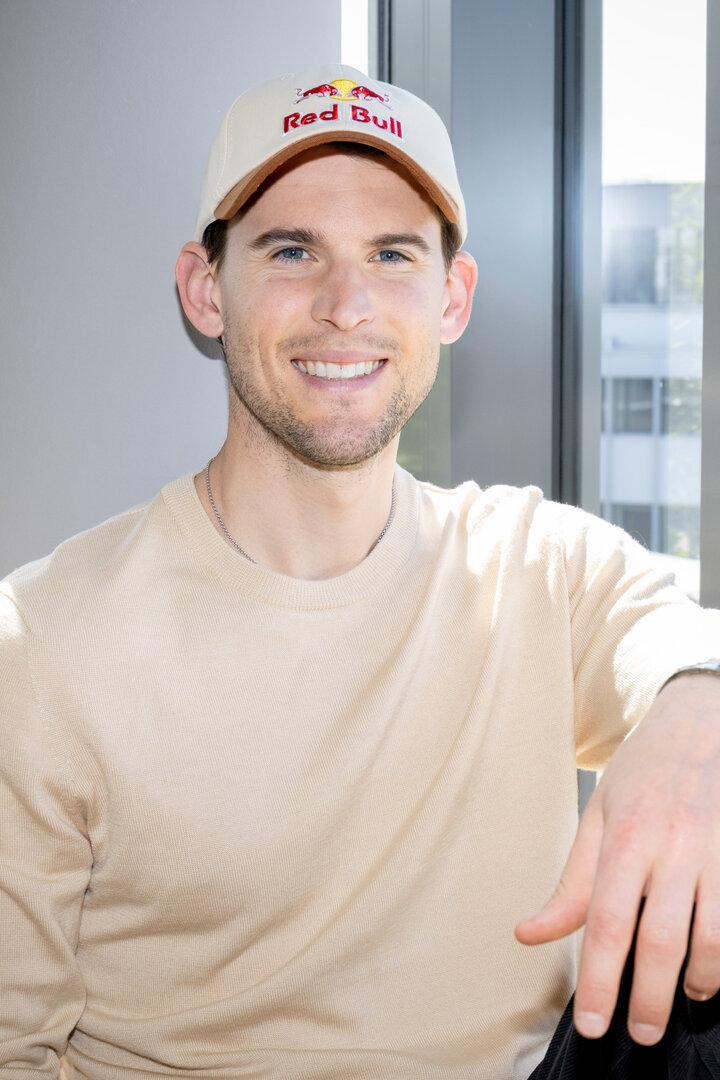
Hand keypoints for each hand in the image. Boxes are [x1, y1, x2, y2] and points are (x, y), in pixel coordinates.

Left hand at [514, 674, 719, 1045]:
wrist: (700, 723)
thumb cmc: (643, 772)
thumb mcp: (599, 816)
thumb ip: (571, 882)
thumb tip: (528, 934)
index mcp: (627, 837)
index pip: (607, 921)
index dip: (599, 980)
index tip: (593, 1022)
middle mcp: (673, 848)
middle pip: (660, 941)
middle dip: (647, 998)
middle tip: (638, 1033)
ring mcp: (714, 853)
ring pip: (710, 939)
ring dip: (697, 983)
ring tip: (680, 1002)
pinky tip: (710, 970)